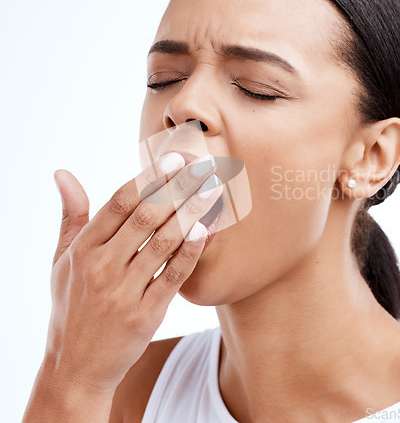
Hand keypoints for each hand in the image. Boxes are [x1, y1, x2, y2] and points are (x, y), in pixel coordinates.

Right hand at [45, 152, 221, 393]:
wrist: (75, 366)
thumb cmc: (71, 306)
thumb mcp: (61, 260)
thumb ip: (70, 215)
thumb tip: (63, 173)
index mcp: (83, 249)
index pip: (119, 203)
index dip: (148, 178)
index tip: (173, 158)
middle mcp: (102, 267)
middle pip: (146, 217)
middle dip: (178, 187)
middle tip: (203, 165)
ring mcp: (124, 292)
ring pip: (164, 242)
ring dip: (192, 211)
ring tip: (213, 188)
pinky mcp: (145, 314)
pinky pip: (173, 276)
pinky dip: (191, 251)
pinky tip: (208, 228)